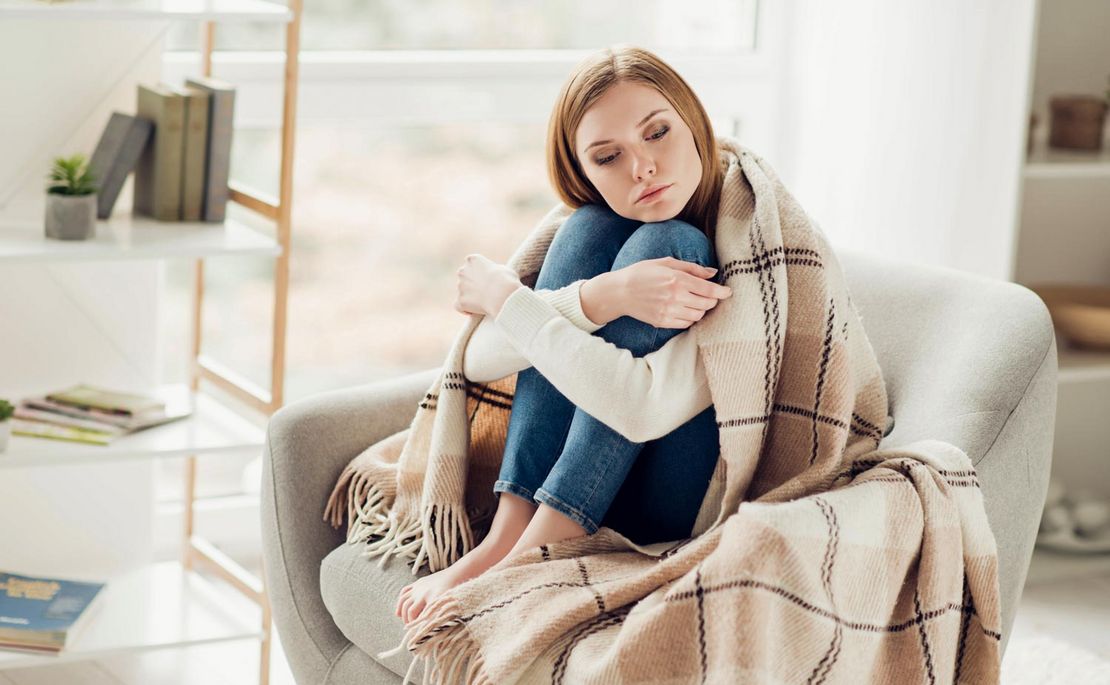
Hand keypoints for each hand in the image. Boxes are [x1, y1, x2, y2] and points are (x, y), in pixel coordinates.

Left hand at [454, 253, 521, 317]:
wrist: (503, 295)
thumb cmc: (507, 280)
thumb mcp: (503, 269)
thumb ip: (493, 270)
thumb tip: (493, 275)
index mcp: (473, 260)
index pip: (471, 263)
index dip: (479, 272)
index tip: (487, 278)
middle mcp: (462, 271)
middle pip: (464, 277)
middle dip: (471, 283)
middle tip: (484, 291)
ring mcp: (460, 286)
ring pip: (462, 292)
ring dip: (470, 296)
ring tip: (485, 302)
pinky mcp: (460, 301)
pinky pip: (458, 306)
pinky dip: (464, 309)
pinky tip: (473, 312)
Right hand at [615, 257, 731, 328]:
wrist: (620, 292)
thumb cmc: (642, 273)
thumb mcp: (666, 263)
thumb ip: (692, 268)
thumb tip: (713, 273)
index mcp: (677, 279)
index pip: (709, 289)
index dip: (722, 292)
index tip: (728, 292)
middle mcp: (675, 297)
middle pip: (707, 304)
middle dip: (712, 300)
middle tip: (709, 295)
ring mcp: (669, 311)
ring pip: (698, 315)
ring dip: (701, 309)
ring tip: (695, 302)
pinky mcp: (663, 322)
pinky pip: (686, 323)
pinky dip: (690, 317)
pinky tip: (685, 310)